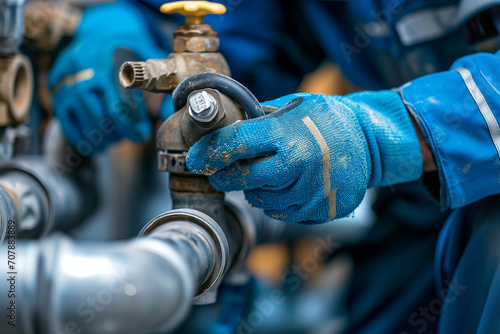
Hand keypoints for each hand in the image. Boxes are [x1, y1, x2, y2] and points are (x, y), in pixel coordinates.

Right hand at [48, 2, 171, 153]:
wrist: (97, 33)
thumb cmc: (127, 51)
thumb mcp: (145, 57)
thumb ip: (159, 81)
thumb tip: (174, 110)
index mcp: (111, 64)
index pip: (122, 105)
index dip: (134, 126)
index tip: (143, 136)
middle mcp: (87, 72)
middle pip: (105, 116)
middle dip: (122, 133)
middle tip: (132, 139)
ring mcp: (69, 83)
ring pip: (88, 121)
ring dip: (104, 137)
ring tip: (115, 141)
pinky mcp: (57, 93)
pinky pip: (67, 123)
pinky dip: (81, 139)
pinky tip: (95, 147)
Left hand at [186, 91, 422, 223]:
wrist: (372, 143)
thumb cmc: (329, 120)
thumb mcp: (295, 106)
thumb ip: (261, 119)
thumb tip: (225, 128)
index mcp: (286, 134)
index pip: (234, 144)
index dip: (208, 152)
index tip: (194, 159)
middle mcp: (296, 165)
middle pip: (242, 179)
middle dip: (224, 176)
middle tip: (218, 172)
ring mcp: (309, 192)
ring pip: (260, 200)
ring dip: (254, 189)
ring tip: (266, 174)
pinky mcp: (319, 211)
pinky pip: (282, 213)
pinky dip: (276, 202)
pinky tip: (285, 186)